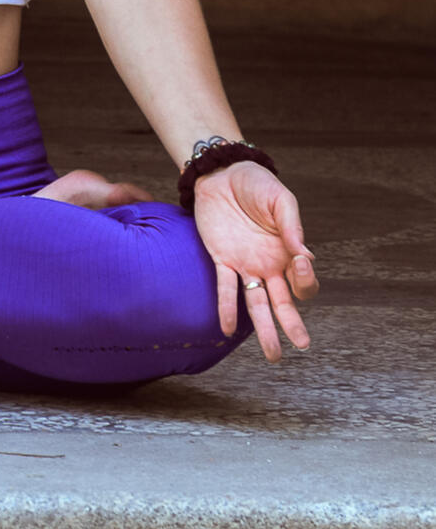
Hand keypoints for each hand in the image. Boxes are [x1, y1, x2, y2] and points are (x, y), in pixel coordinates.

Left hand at [192, 161, 318, 362]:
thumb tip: (307, 256)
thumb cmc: (257, 184)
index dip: (306, 278)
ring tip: (273, 355)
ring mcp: (245, 265)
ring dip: (265, 329)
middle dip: (293, 324)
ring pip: (257, 304)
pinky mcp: (221, 258)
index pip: (303, 281)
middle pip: (284, 302)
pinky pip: (225, 288)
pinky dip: (227, 308)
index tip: (302, 261)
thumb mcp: (280, 199)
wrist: (222, 172)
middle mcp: (269, 265)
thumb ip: (292, 226)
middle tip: (303, 345)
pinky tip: (228, 329)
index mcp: (288, 253)